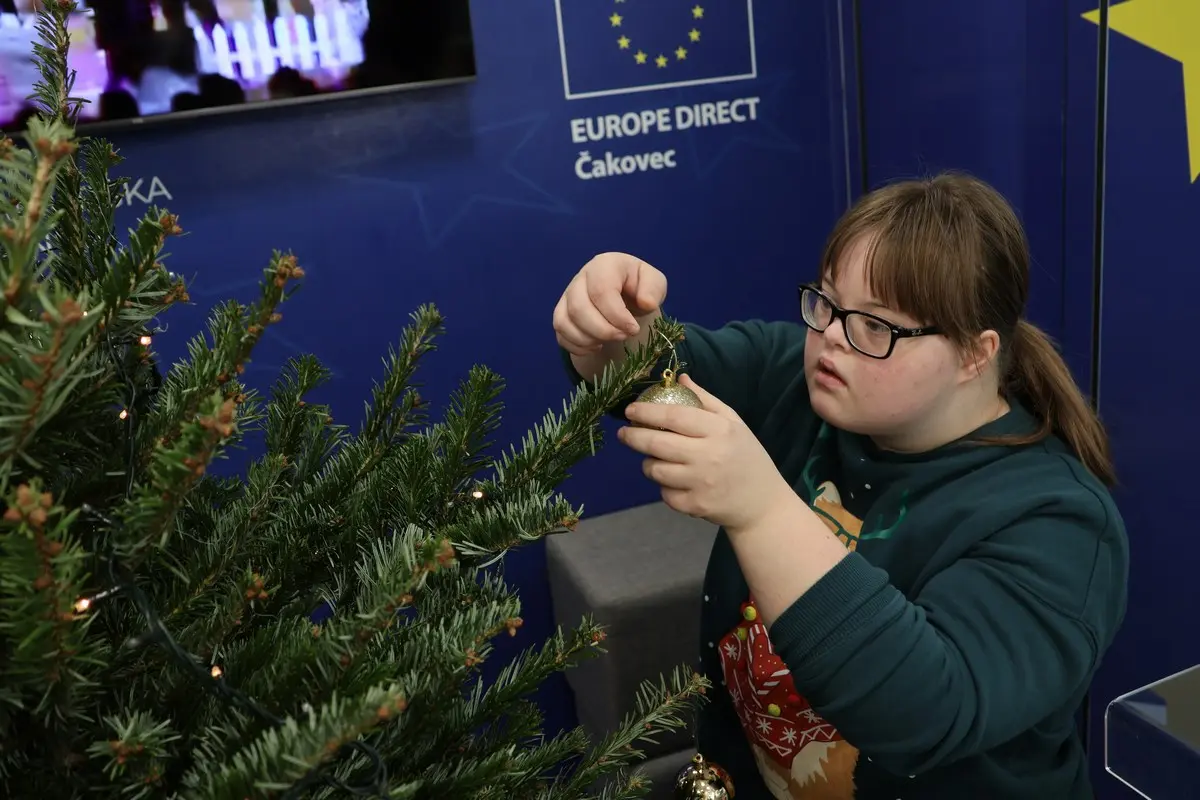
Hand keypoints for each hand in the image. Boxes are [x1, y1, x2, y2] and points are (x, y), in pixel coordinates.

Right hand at [553, 253, 666, 354]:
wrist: (625, 294)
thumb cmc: (639, 287)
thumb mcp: (655, 283)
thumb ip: (654, 289)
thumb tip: (646, 302)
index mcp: (604, 265)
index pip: (601, 291)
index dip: (617, 316)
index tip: (633, 329)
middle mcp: (581, 278)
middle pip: (579, 309)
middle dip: (603, 330)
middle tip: (623, 336)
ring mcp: (567, 296)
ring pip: (565, 322)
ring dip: (589, 339)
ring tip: (609, 341)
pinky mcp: (562, 313)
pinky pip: (561, 333)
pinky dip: (578, 346)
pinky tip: (596, 346)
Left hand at [616, 374, 794, 531]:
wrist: (763, 503)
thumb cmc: (747, 457)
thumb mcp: (734, 423)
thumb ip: (706, 400)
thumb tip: (679, 379)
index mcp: (719, 430)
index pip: (675, 417)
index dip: (647, 412)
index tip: (630, 410)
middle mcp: (709, 456)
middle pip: (657, 444)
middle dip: (633, 437)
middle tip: (623, 433)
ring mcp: (701, 483)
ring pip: (655, 470)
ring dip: (648, 463)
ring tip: (655, 458)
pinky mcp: (695, 506)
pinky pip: (664, 493)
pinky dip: (664, 487)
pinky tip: (674, 481)